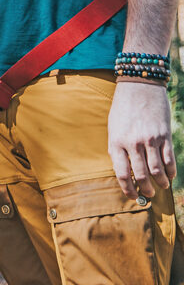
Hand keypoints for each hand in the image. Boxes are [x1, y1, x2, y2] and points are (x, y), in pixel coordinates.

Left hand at [107, 80, 176, 198]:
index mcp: (116, 142)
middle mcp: (133, 143)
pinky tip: (169, 176)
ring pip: (157, 170)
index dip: (128, 189)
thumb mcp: (113, 128)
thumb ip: (117, 148)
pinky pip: (169, 160)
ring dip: (160, 183)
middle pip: (141, 175)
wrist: (139, 87)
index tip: (132, 196)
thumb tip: (124, 170)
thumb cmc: (123, 109)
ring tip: (160, 187)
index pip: (122, 173)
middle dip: (146, 189)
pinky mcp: (165, 136)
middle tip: (148, 194)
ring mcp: (150, 140)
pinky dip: (171, 171)